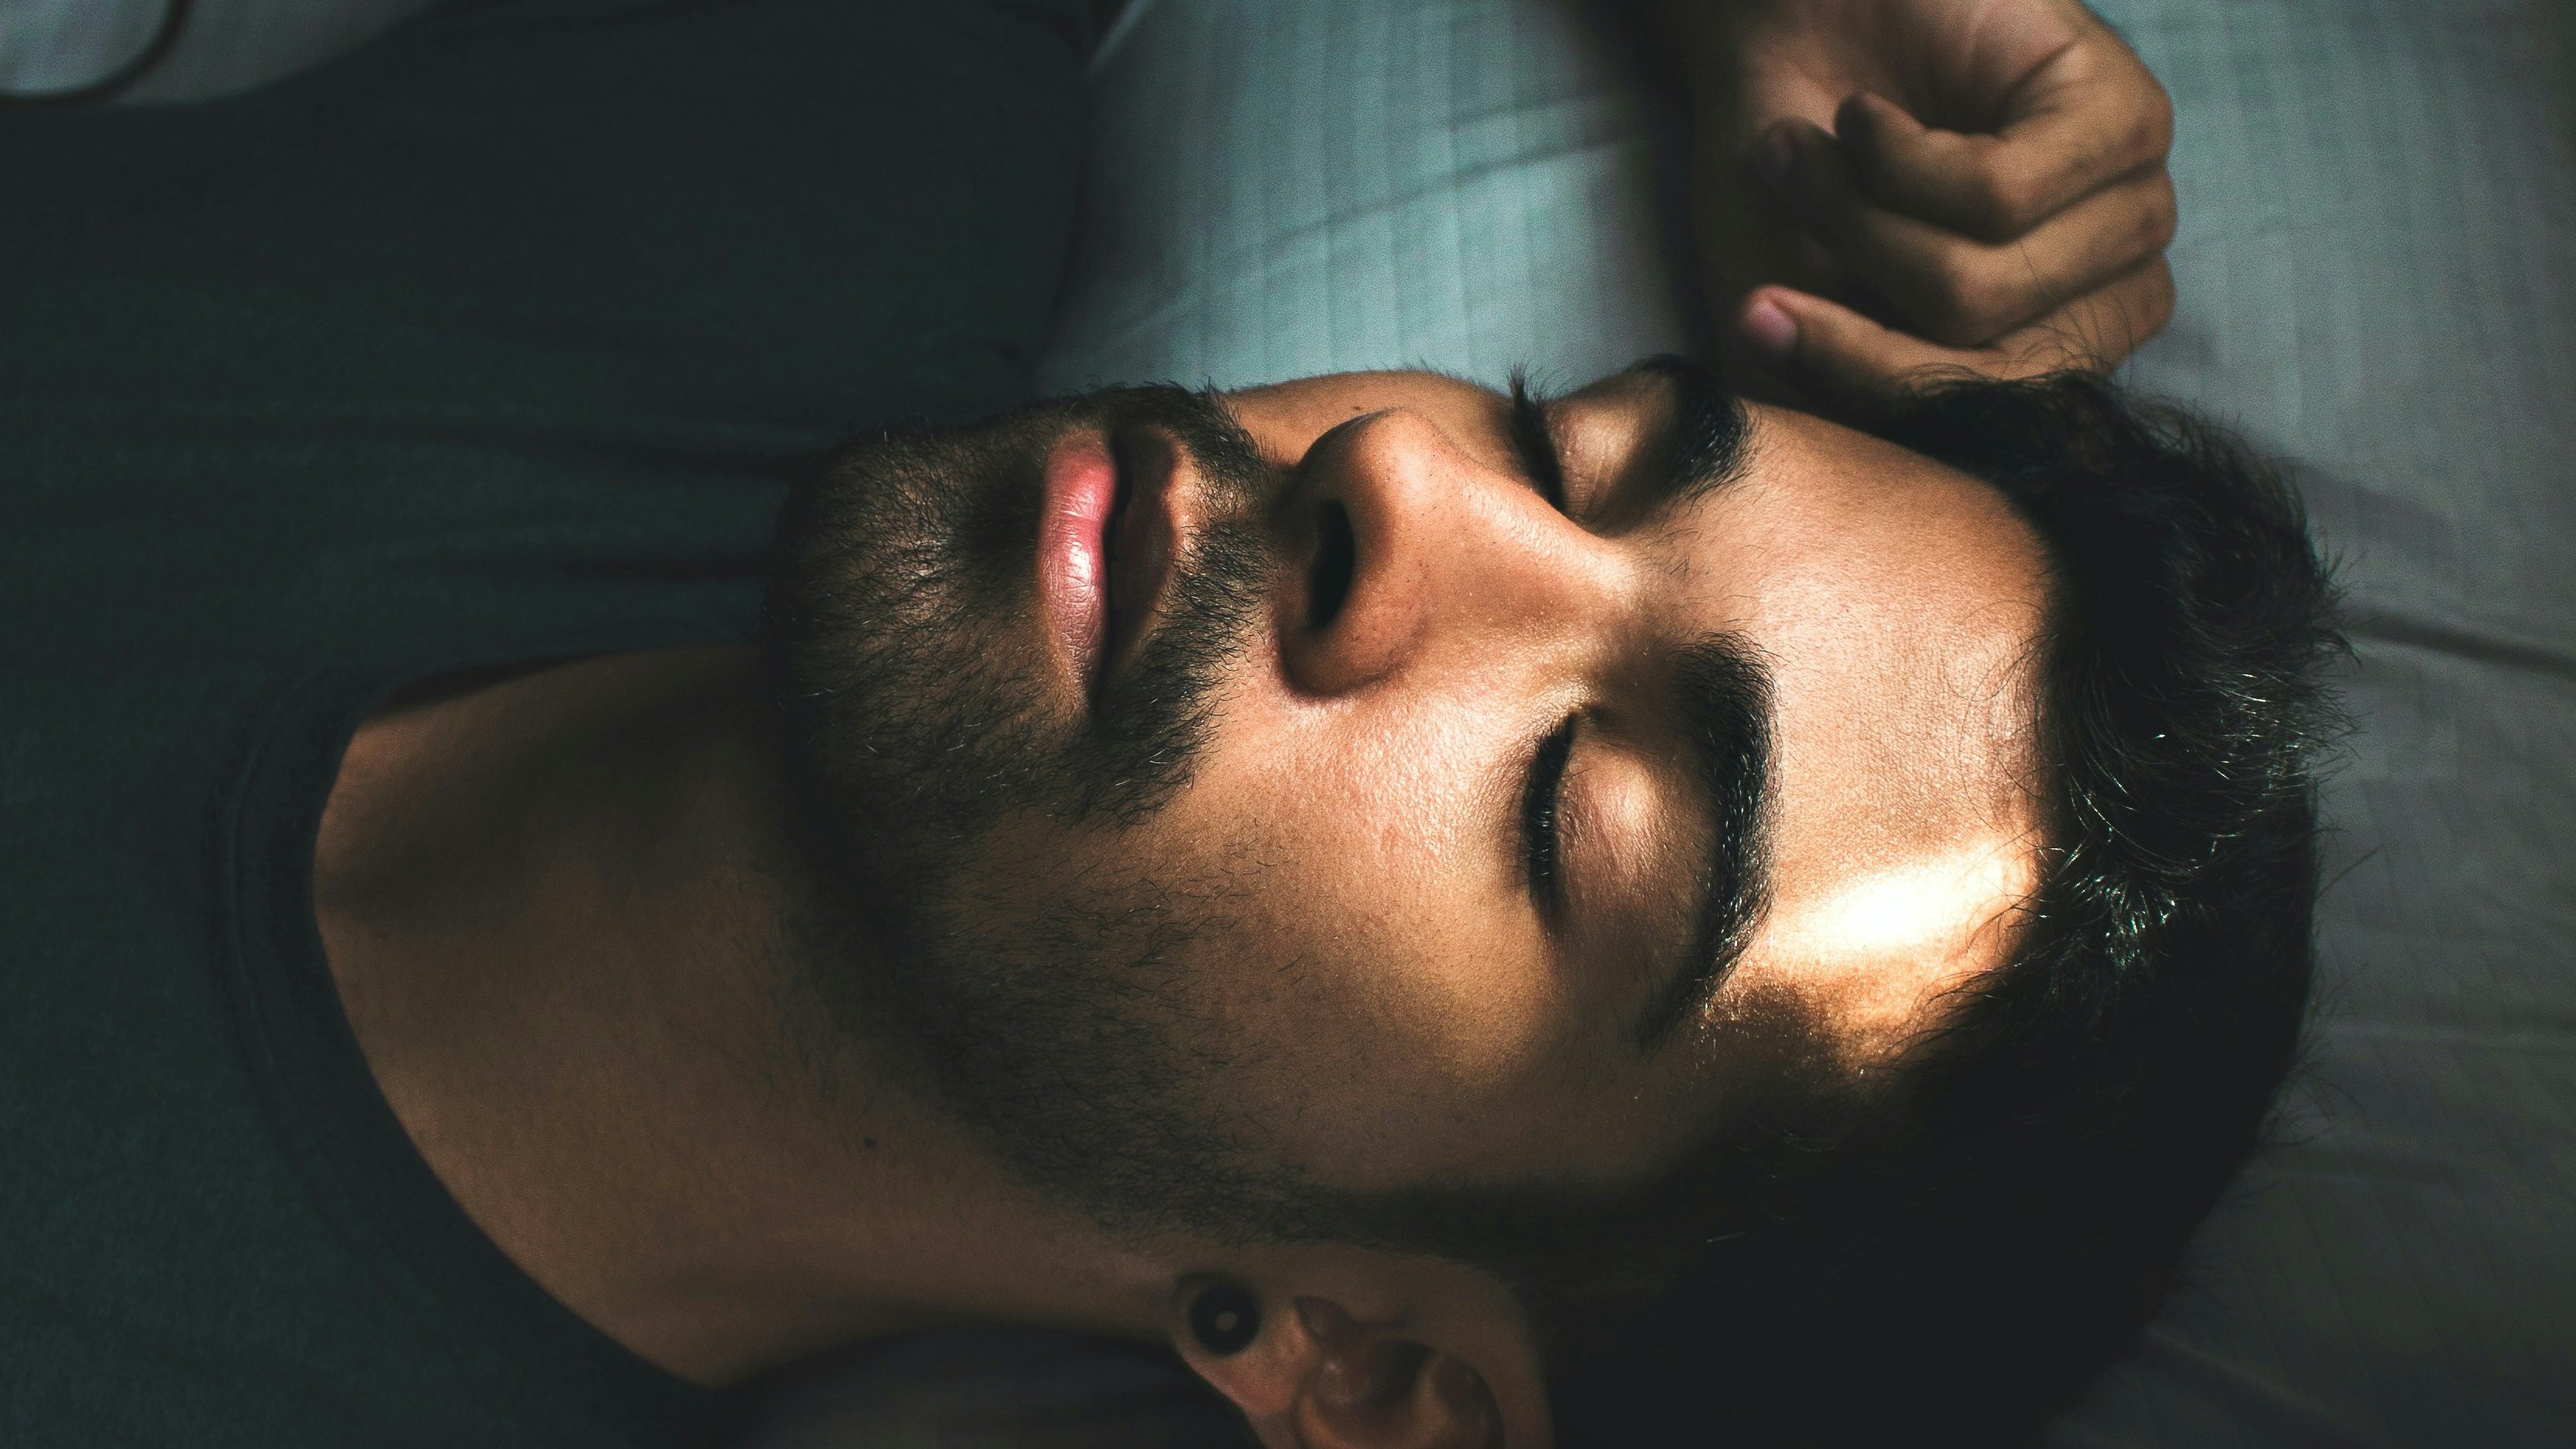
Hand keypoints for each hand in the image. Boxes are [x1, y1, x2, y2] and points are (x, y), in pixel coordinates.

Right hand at [1653, 0, 2177, 406]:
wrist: (1778, 29)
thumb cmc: (1789, 174)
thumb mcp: (1790, 309)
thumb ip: (1829, 399)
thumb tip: (1871, 466)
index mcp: (2038, 359)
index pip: (1978, 420)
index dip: (1861, 377)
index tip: (1758, 319)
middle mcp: (2100, 296)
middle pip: (1979, 359)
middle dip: (1853, 283)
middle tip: (1788, 196)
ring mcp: (2129, 210)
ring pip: (1983, 283)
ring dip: (1864, 213)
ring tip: (1822, 149)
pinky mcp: (2126, 120)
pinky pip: (2004, 197)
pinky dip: (1903, 157)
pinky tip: (1873, 115)